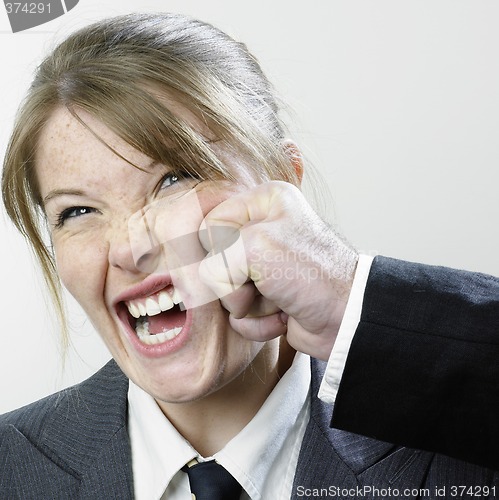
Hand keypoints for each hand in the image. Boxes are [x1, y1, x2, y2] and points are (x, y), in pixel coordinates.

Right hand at [198, 181, 357, 360]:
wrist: (346, 319)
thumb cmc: (313, 274)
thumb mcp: (257, 247)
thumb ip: (216, 258)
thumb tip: (205, 284)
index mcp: (264, 202)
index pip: (211, 225)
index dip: (218, 251)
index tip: (240, 265)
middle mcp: (264, 230)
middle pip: (215, 261)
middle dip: (235, 284)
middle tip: (263, 285)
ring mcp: (264, 266)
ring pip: (226, 291)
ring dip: (250, 306)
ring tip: (279, 301)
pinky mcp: (266, 296)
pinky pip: (239, 314)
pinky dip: (258, 322)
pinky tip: (283, 317)